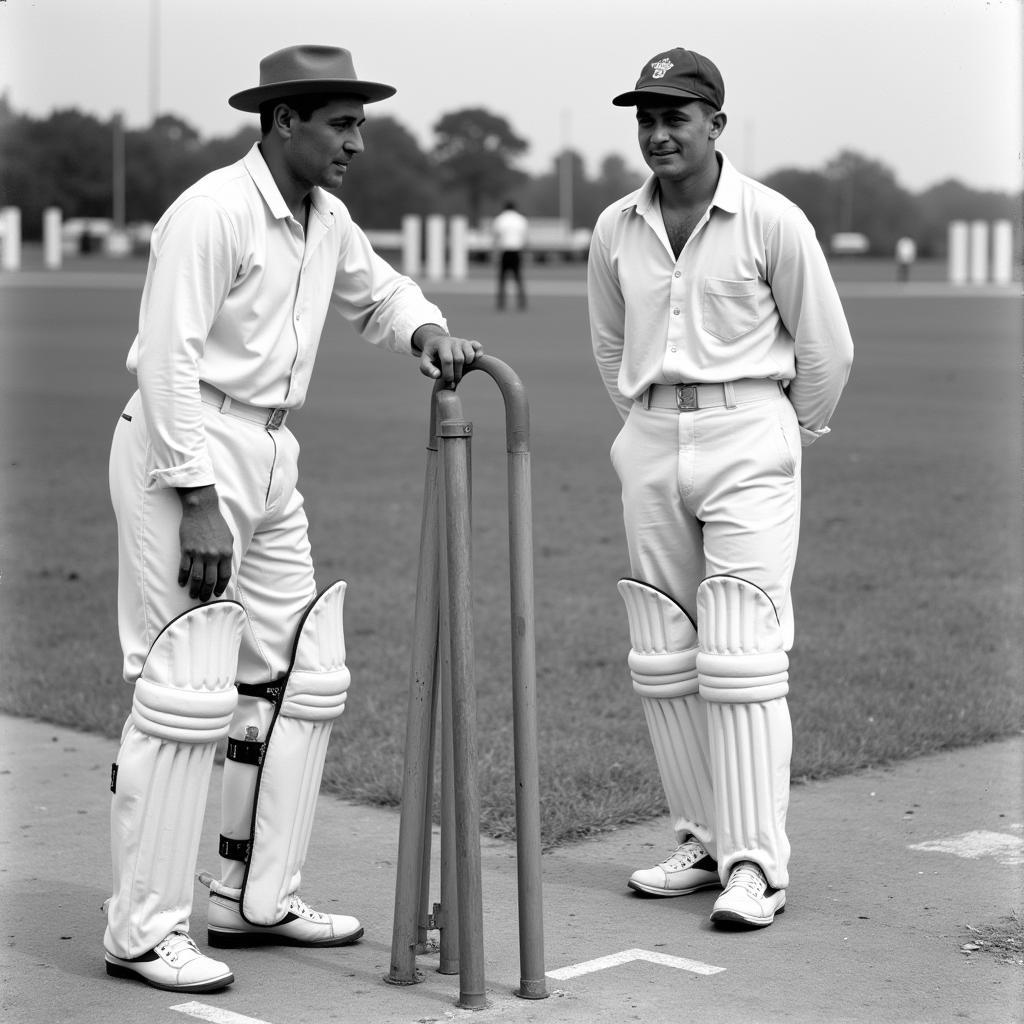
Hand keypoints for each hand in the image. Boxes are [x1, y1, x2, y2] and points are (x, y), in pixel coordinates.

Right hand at [176, 485, 233, 601]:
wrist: (201, 510)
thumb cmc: (216, 523)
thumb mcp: (228, 539)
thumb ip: (227, 554)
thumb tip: (224, 568)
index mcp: (225, 553)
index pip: (224, 576)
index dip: (220, 587)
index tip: (217, 593)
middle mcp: (213, 556)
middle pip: (210, 581)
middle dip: (207, 592)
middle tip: (203, 598)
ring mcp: (199, 554)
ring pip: (197, 578)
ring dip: (195, 589)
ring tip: (193, 595)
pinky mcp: (186, 550)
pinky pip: (184, 568)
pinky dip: (182, 578)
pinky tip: (182, 583)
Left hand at [413, 326, 482, 385]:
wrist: (437, 343)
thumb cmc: (432, 355)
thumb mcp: (425, 362)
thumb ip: (428, 369)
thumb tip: (438, 375)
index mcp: (442, 344)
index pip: (447, 360)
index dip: (448, 373)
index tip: (447, 381)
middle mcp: (454, 341)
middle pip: (459, 359)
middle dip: (457, 373)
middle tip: (454, 380)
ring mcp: (463, 342)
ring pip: (470, 355)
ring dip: (467, 365)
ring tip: (460, 369)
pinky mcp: (470, 343)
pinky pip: (478, 346)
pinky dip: (479, 354)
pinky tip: (475, 360)